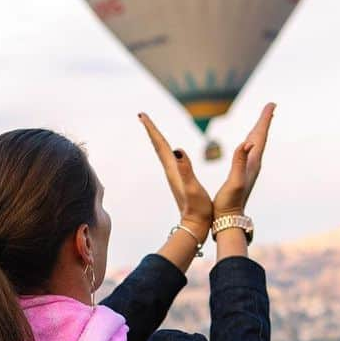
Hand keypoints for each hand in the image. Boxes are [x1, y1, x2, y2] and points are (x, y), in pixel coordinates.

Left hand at [139, 112, 212, 232]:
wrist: (196, 226)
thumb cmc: (198, 209)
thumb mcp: (193, 187)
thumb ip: (185, 169)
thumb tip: (176, 150)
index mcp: (172, 169)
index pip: (160, 144)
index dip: (152, 129)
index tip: (142, 114)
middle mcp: (170, 171)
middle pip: (158, 146)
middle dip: (151, 130)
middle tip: (142, 115)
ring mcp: (174, 176)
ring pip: (162, 153)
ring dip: (157, 139)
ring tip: (152, 129)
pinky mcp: (179, 180)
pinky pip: (170, 160)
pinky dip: (167, 150)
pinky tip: (169, 151)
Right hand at [214, 103, 274, 216]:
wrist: (229, 220)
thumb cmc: (229, 203)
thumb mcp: (234, 182)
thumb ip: (239, 162)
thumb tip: (247, 143)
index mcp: (252, 163)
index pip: (260, 137)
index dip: (265, 120)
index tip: (272, 105)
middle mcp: (253, 165)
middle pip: (260, 138)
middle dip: (264, 121)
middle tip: (271, 106)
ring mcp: (249, 169)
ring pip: (256, 145)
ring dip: (259, 131)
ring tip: (263, 119)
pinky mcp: (243, 174)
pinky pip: (249, 152)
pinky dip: (250, 142)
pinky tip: (248, 143)